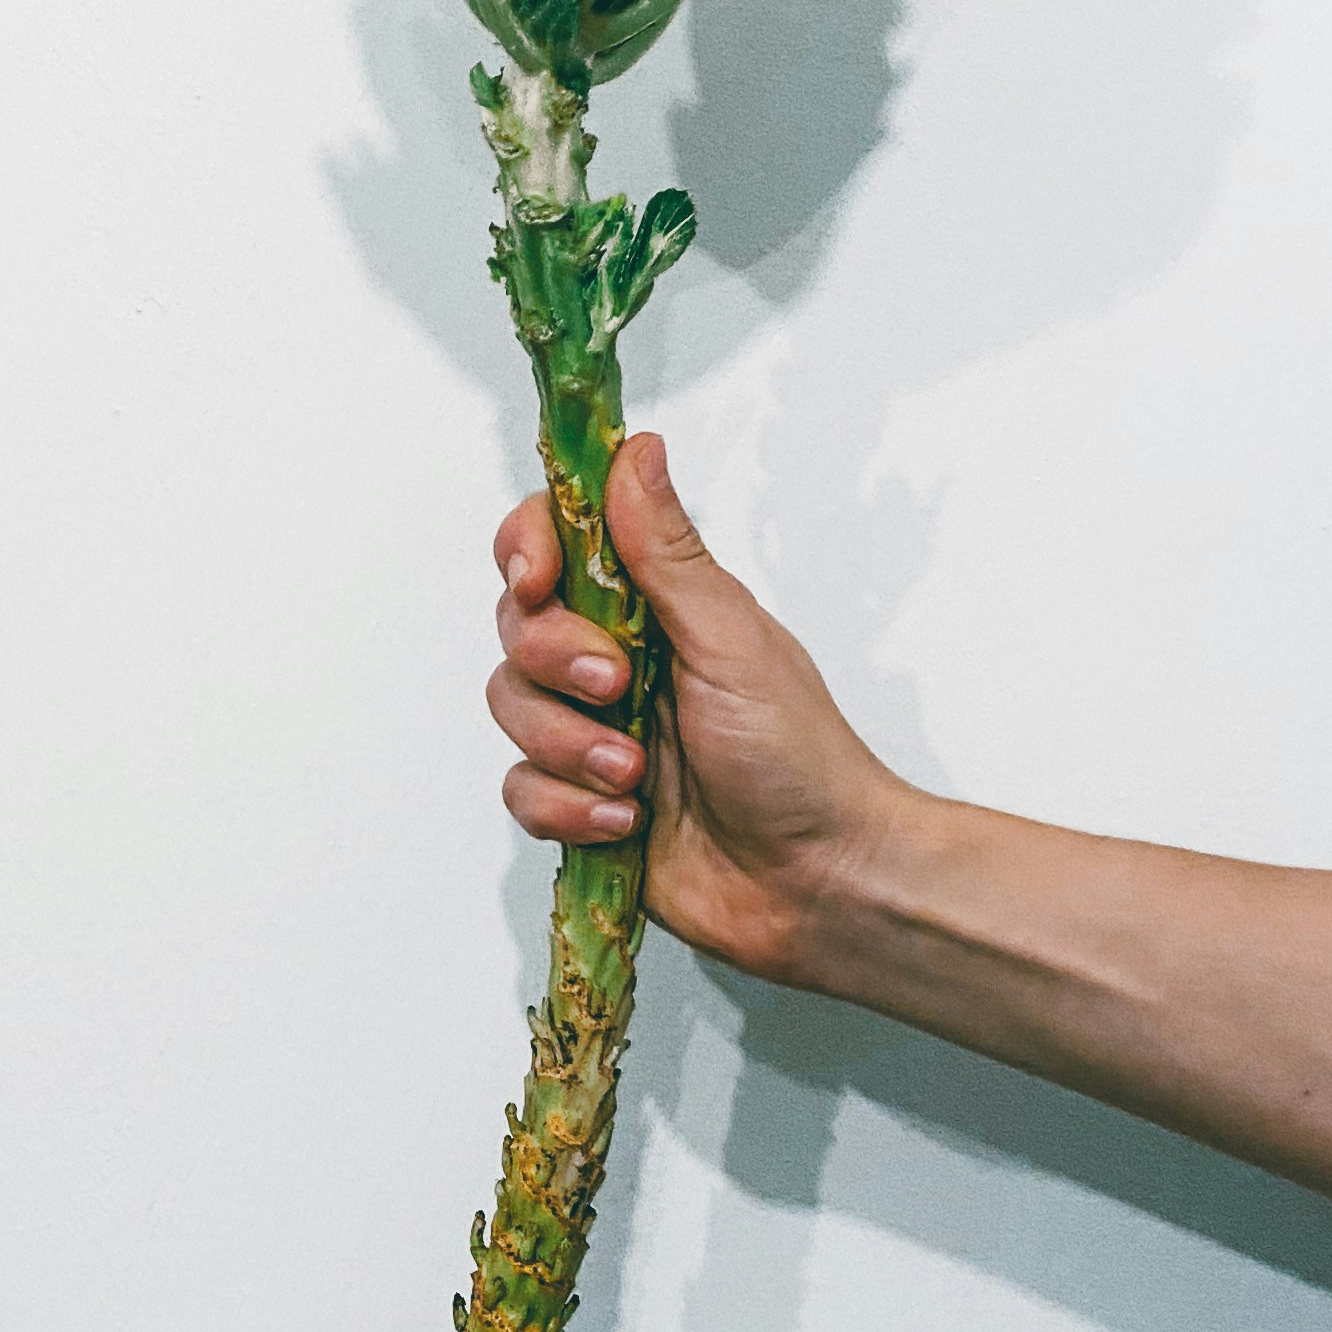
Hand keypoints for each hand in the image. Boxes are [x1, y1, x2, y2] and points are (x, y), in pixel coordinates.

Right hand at [487, 432, 909, 984]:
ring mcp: (593, 733)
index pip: (556, 542)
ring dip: (568, 745)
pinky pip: (522, 791)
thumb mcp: (731, 639)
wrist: (819, 883)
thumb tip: (636, 448)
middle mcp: (615, 660)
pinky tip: (627, 824)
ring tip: (637, 775)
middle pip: (518, 625)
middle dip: (554, 659)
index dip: (527, 549)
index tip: (536, 578)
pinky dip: (568, 810)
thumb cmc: (799, 756)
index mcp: (655, 606)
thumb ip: (667, 552)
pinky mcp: (581, 805)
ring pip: (511, 709)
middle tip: (618, 687)